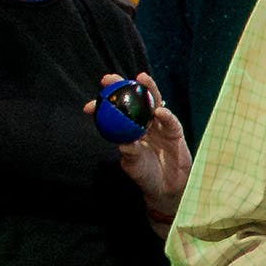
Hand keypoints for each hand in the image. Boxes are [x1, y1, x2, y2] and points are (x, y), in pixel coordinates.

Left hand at [90, 72, 191, 216]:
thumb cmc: (145, 176)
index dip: (103, 107)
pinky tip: (159, 111)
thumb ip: (131, 154)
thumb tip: (123, 143)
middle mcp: (143, 123)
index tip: (91, 105)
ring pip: (153, 102)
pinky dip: (165, 115)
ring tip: (141, 78)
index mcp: (129, 130)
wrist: (167, 187)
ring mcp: (159, 125)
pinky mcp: (174, 130)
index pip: (115, 114)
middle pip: (133, 100)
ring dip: (148, 89)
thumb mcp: (135, 166)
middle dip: (121, 86)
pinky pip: (170, 120)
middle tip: (110, 79)